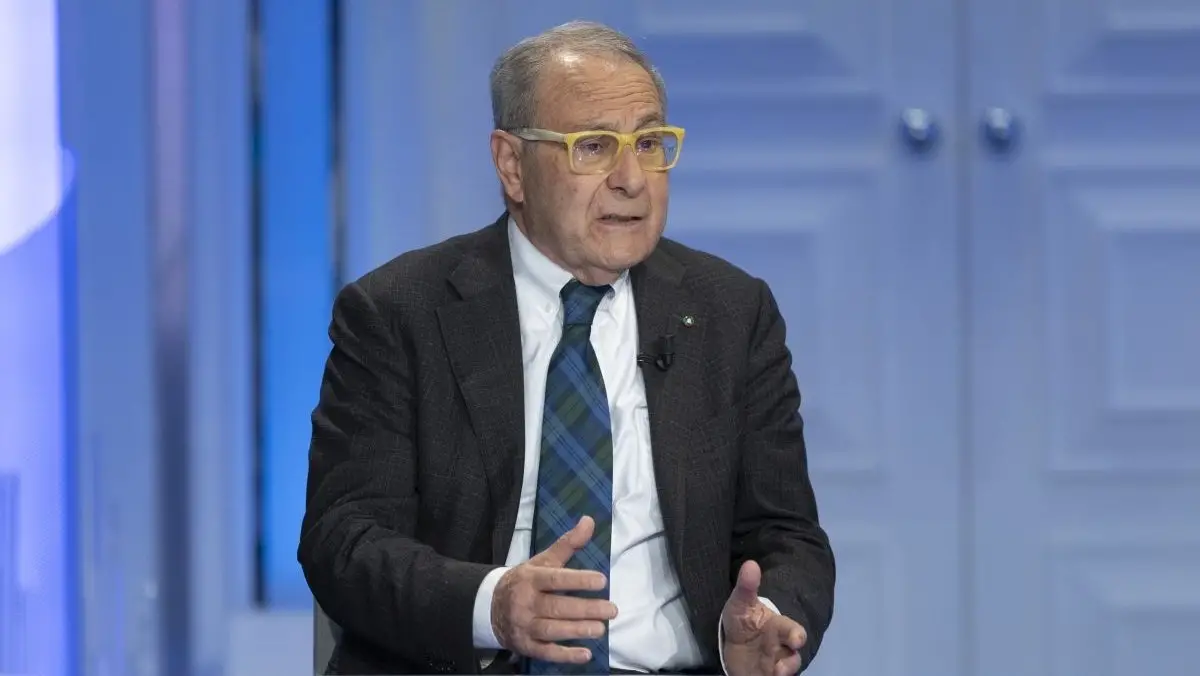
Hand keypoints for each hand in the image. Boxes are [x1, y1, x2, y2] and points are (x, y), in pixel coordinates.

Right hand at [491, 516, 617, 664]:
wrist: (491, 606)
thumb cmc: (525, 581)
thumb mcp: (543, 560)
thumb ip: (568, 544)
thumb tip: (589, 521)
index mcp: (531, 578)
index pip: (555, 579)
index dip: (579, 580)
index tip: (602, 581)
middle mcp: (525, 602)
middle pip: (557, 607)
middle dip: (586, 609)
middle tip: (611, 610)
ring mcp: (524, 626)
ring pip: (552, 630)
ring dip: (578, 631)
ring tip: (601, 629)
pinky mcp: (525, 646)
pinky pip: (546, 652)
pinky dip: (565, 655)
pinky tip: (585, 654)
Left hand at [721, 561, 806, 675]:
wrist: (736, 642)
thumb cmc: (744, 620)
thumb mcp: (740, 603)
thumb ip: (746, 586)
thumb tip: (750, 564)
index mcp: (778, 629)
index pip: (793, 631)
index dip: (796, 635)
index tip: (796, 640)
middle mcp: (780, 649)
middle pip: (792, 657)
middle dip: (790, 664)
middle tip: (781, 669)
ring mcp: (773, 665)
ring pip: (784, 671)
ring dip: (781, 674)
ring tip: (774, 675)